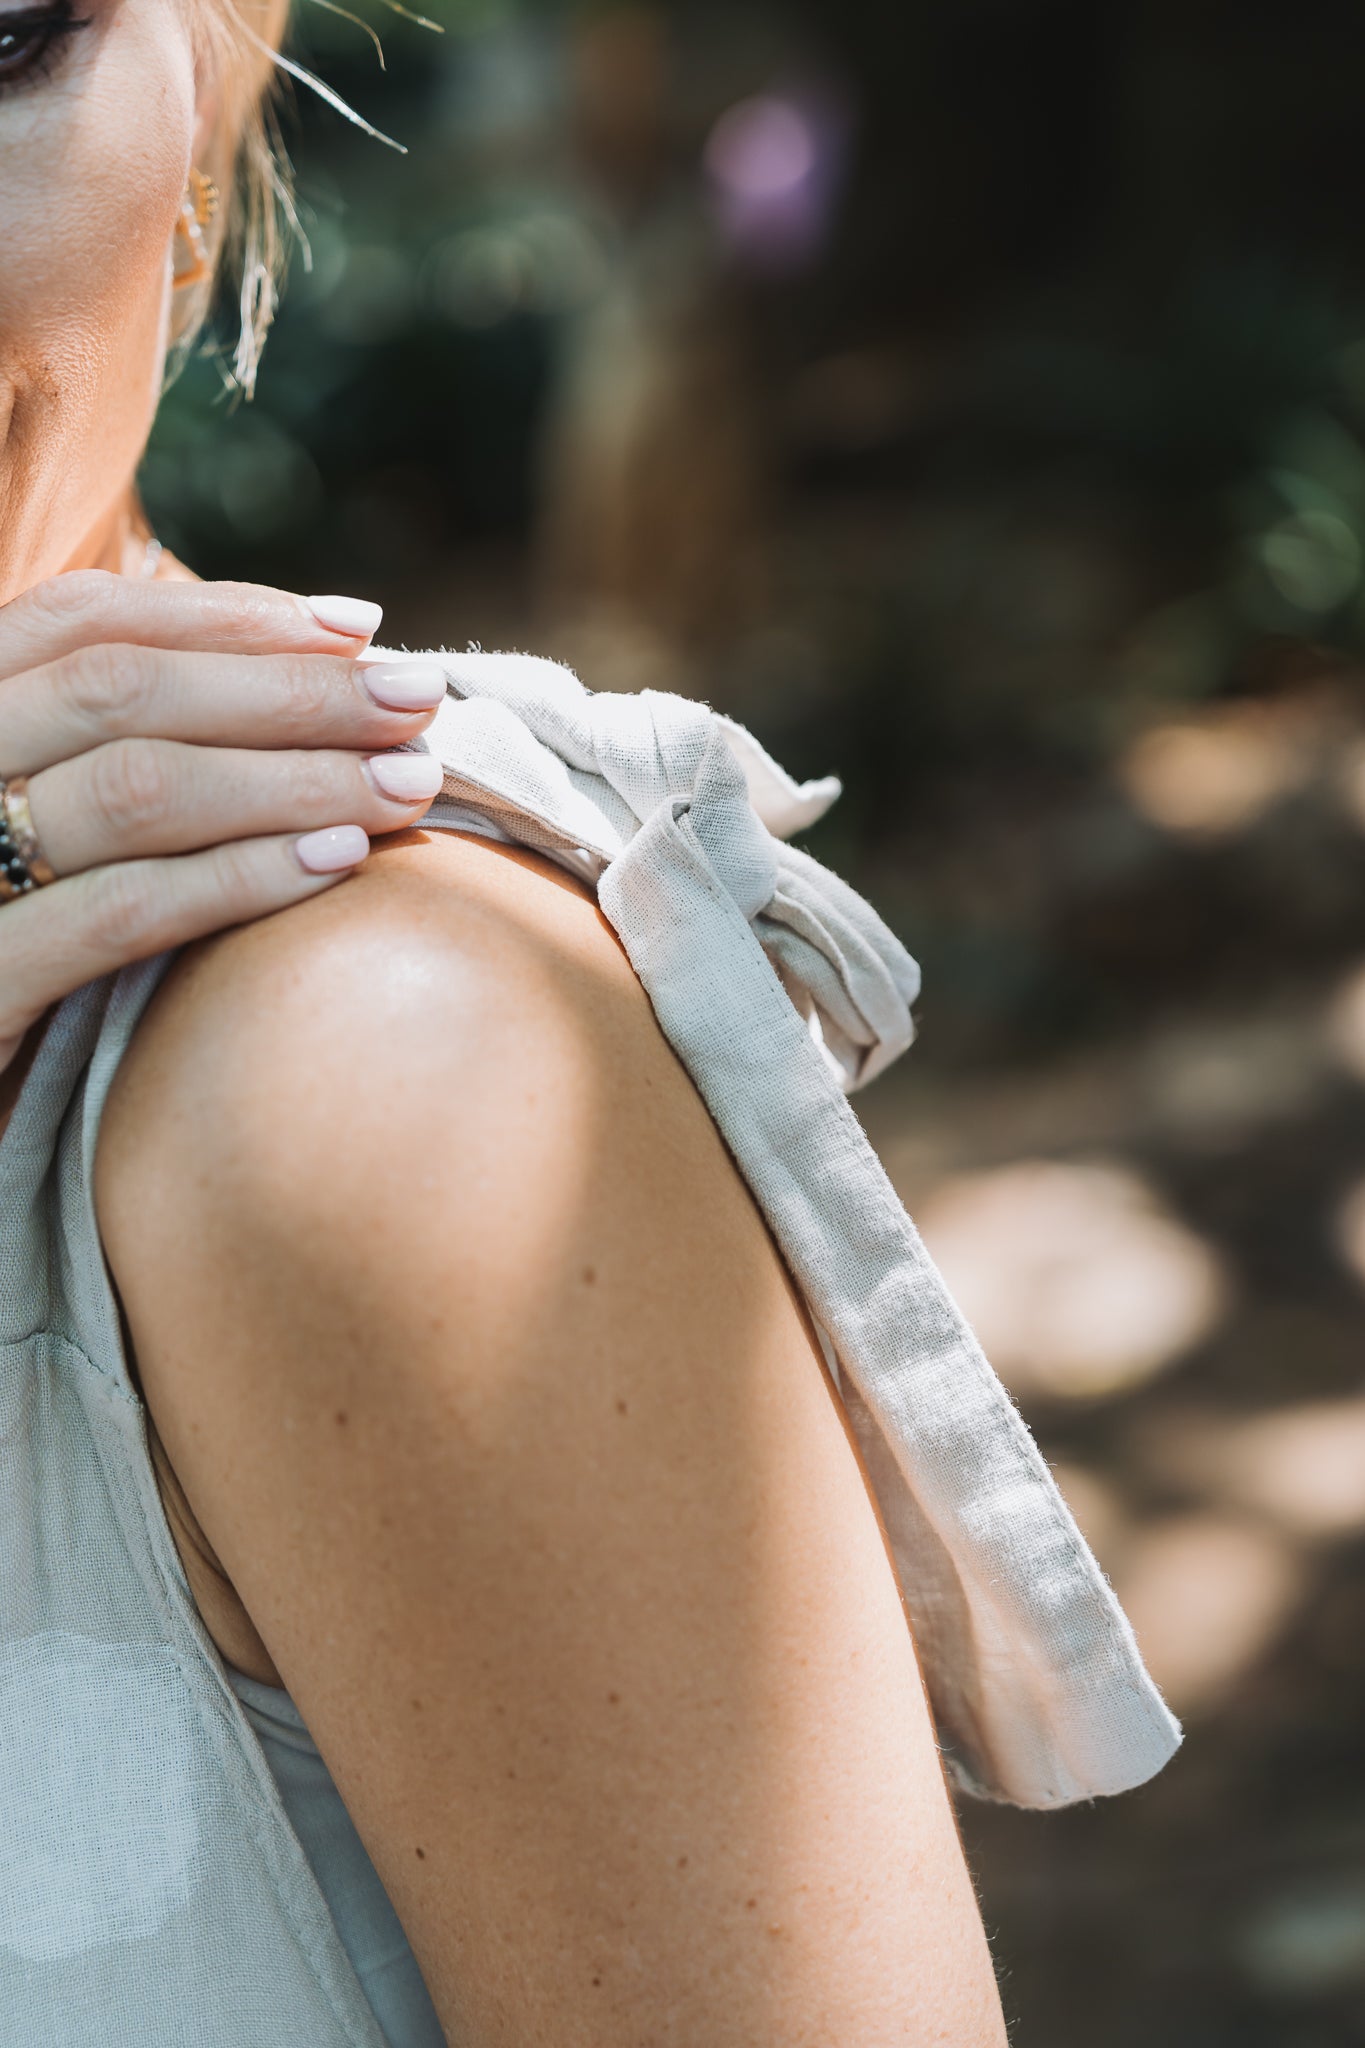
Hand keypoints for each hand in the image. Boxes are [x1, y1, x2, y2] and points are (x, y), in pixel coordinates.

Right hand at [0, 570, 449, 1073]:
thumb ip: (124, 745)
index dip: (226, 613)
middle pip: (124, 690)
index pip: (84, 620)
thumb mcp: (42, 825)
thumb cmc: (13, 939)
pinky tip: (338, 865)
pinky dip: (240, 877)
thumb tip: (306, 669)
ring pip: (136, 790)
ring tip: (405, 784)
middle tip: (417, 700)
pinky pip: (124, 913)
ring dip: (292, 778)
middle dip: (289, 690)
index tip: (359, 629)